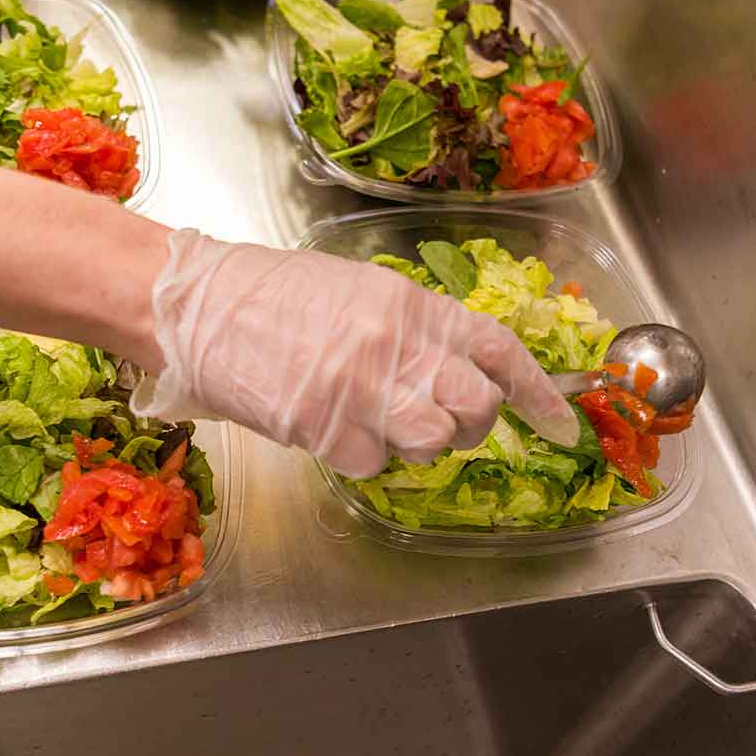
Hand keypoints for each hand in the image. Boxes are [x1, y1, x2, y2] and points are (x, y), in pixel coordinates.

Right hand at [131, 230, 580, 477]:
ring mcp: (358, 388)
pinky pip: (372, 463)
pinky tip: (333, 429)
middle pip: (476, 406)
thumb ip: (412, 328)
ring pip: (432, 443)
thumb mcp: (357, 292)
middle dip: (474, 425)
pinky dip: (361, 456)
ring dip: (417, 445)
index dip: (538, 392)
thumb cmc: (271, 294)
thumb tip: (455, 369)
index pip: (498, 349)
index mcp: (408, 304)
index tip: (560, 426)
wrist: (196, 302)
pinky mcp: (321, 426)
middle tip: (450, 425)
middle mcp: (394, 344)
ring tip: (383, 425)